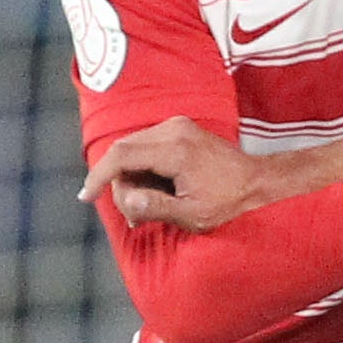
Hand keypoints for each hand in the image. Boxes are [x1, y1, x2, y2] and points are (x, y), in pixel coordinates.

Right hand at [81, 115, 263, 231]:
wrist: (257, 181)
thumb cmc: (228, 201)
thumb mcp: (192, 214)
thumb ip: (156, 207)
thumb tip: (126, 200)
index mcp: (175, 150)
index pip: (121, 155)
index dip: (98, 176)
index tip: (86, 196)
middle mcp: (173, 130)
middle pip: (123, 152)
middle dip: (121, 185)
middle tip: (136, 216)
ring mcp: (176, 126)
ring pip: (132, 149)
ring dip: (132, 179)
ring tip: (148, 208)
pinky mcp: (178, 128)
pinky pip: (146, 147)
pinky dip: (143, 169)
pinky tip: (155, 192)